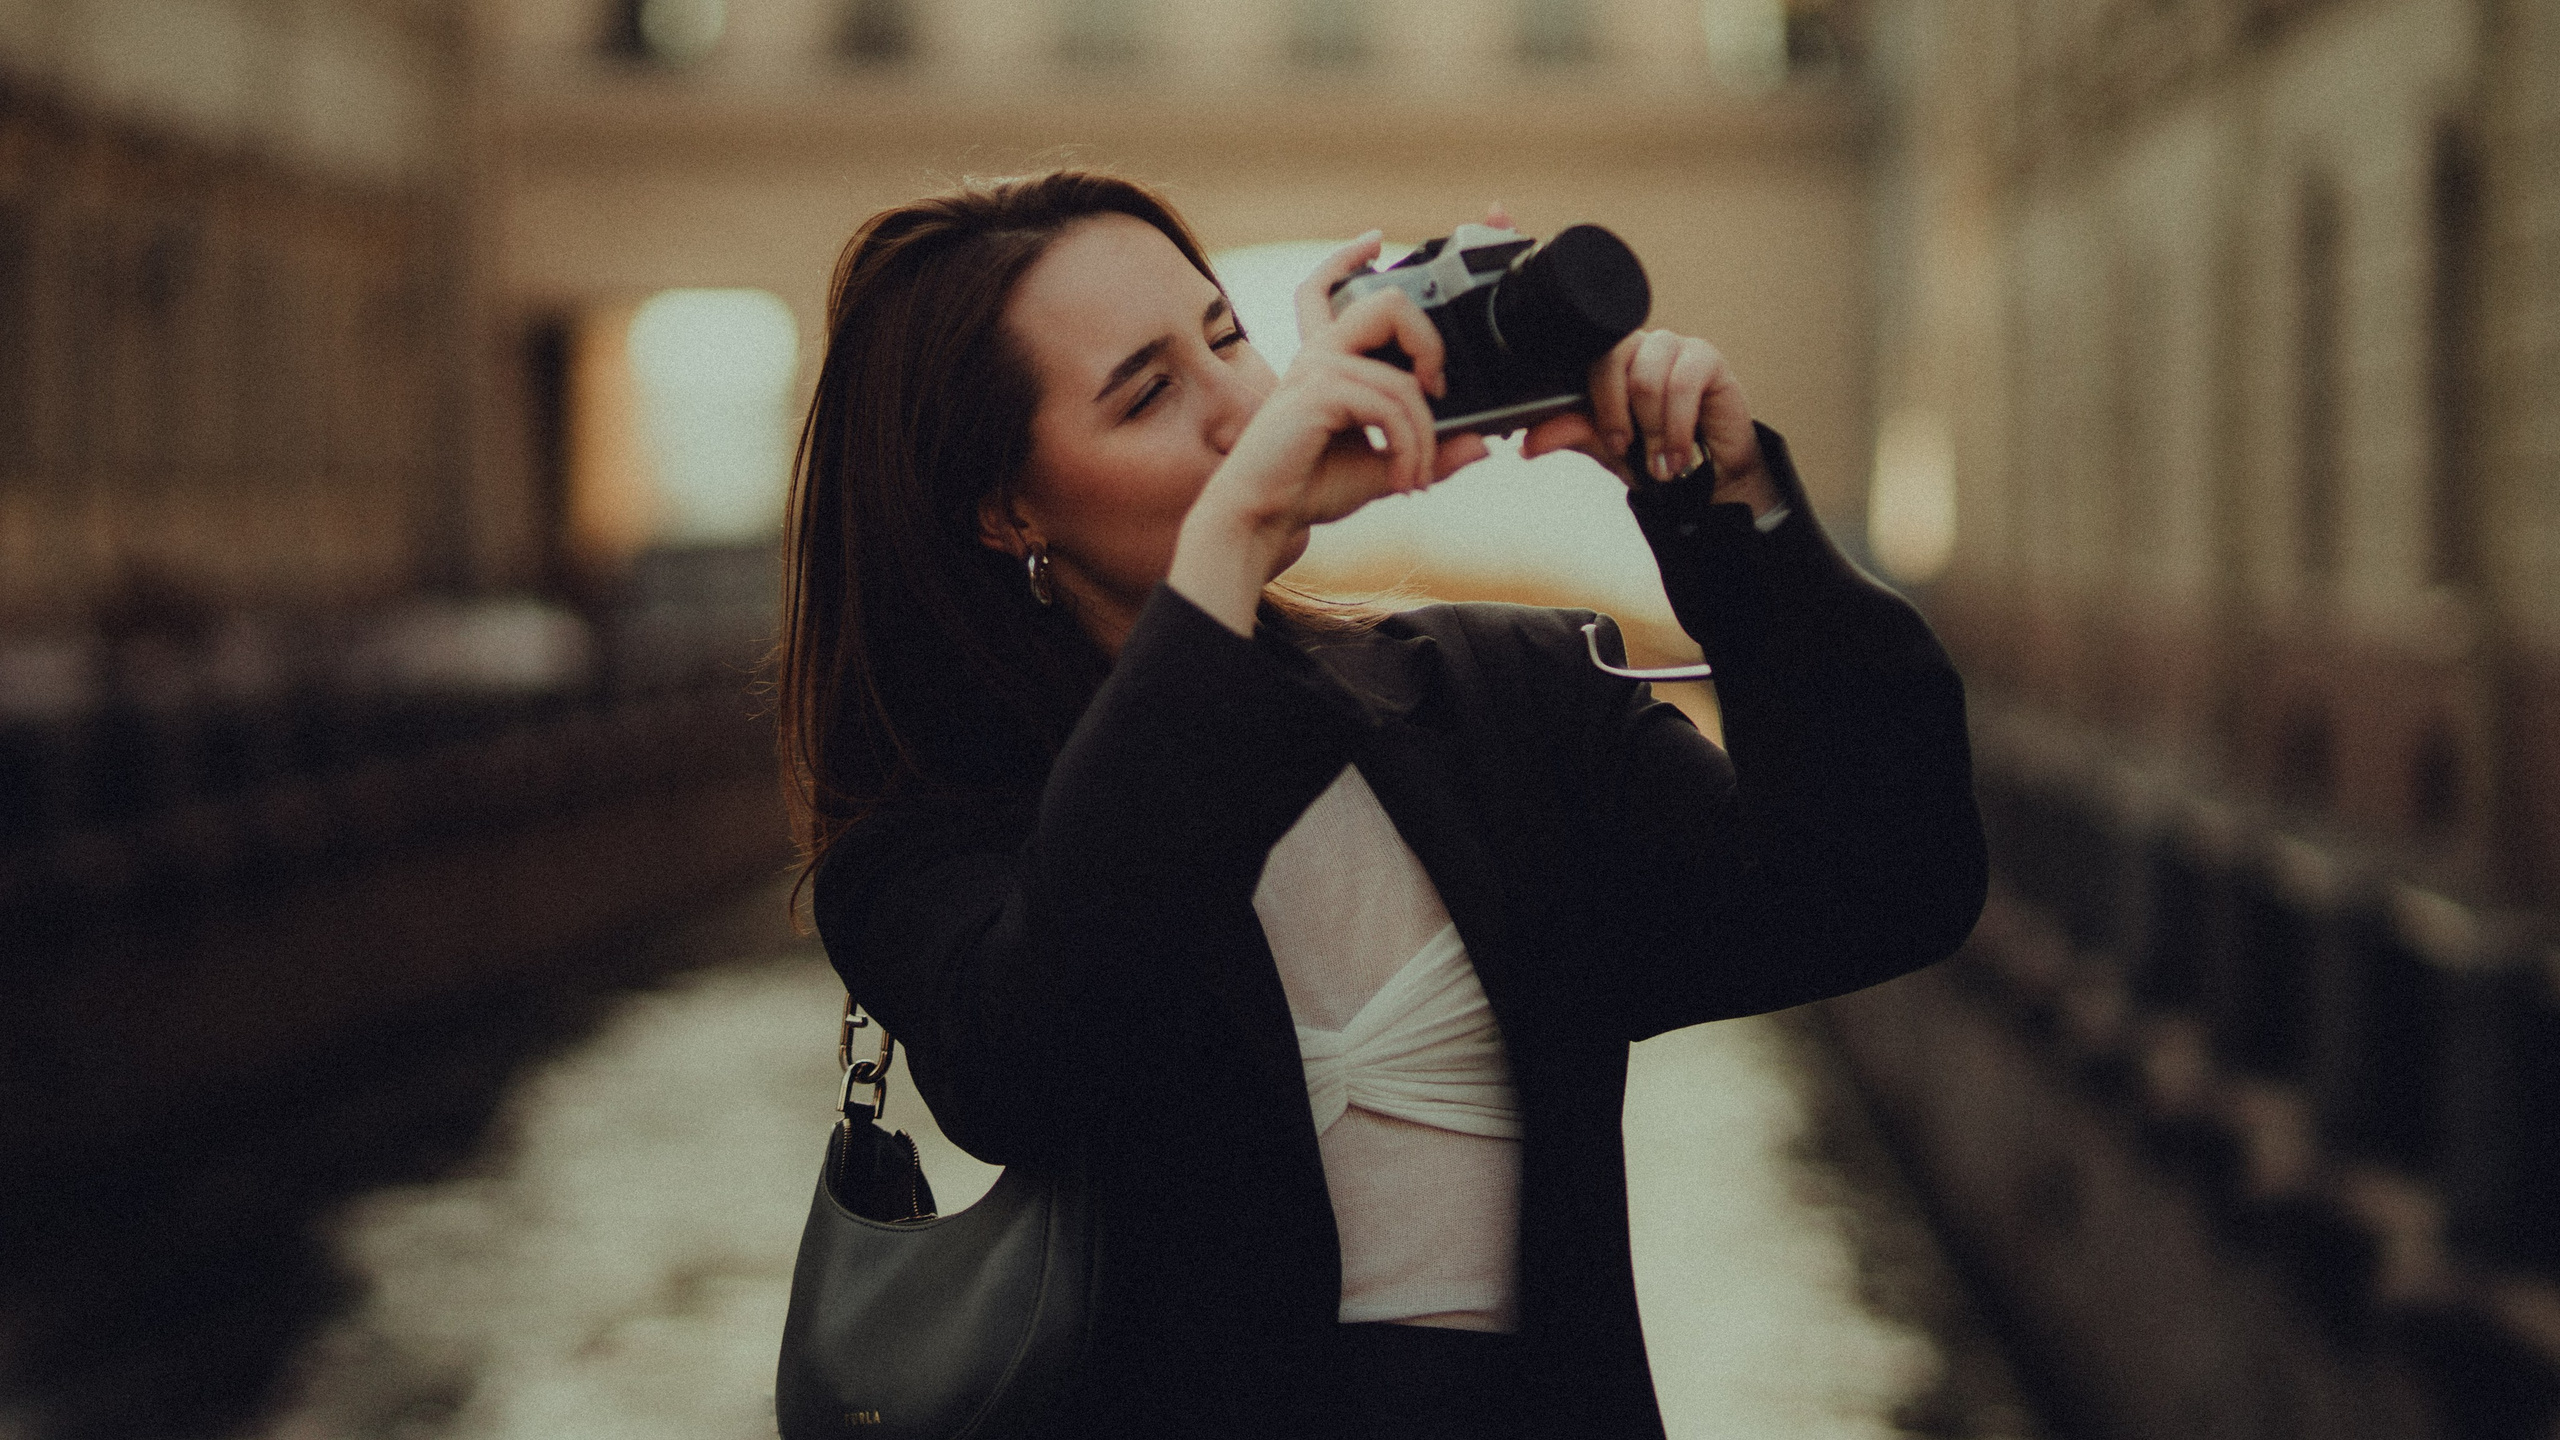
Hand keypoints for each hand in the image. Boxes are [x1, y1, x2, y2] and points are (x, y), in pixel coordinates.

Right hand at [1170, 232, 1490, 633]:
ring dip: (1424, 437)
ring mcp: (1317, 368)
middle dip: (1431, 344)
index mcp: (1326, 359)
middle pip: (1388, 304)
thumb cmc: (1311, 488)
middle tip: (1439, 394)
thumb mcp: (1386, 466)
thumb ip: (1431, 452)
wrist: (1263, 518)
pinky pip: (1391, 407)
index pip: (1324, 288)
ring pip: (1404, 379)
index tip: (1373, 241)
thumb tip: (1482, 446)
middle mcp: (1319, 353)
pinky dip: (1409, 448)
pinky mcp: (1318, 392)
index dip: (1346, 256)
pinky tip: (1402, 479)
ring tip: (1417, 477)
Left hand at [1520, 328, 1779, 517]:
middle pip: (1612, 357)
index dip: (1593, 399)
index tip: (1608, 441)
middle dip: (1615, 413)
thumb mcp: (1606, 447)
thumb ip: (1571, 434)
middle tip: (1625, 448)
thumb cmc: (1655, 453)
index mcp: (1609, 362)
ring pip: (1647, 378)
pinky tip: (1678, 453)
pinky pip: (1684, 383)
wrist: (1706, 477)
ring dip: (1652, 430)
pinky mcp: (1707, 358)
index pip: (1585, 357)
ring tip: (1659, 463)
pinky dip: (1677, 427)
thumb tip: (1528, 443)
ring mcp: (1673, 348)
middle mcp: (1639, 348)